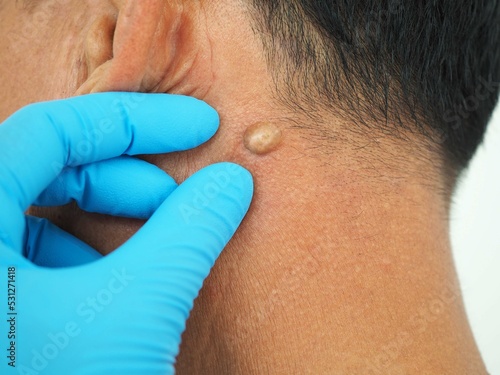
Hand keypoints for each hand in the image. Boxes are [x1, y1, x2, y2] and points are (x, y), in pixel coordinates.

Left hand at [0, 93, 252, 373]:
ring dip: (108, 215)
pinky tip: (118, 279)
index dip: (133, 120)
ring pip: (37, 211)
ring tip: (158, 239)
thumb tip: (234, 183)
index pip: (52, 130)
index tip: (197, 124)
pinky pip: (31, 253)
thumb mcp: (135, 311)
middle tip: (184, 196)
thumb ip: (189, 232)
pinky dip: (85, 252)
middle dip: (126, 174)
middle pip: (46, 165)